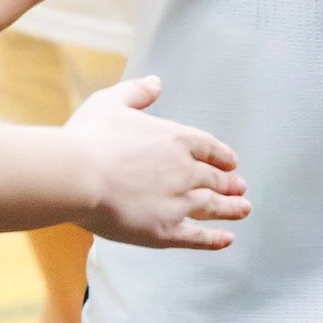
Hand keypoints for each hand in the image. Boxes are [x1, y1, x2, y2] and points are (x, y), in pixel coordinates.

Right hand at [64, 76, 248, 249]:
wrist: (78, 175)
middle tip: (240, 188)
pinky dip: (215, 239)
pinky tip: (226, 240)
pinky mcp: (165, 230)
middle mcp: (185, 170)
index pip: (209, 147)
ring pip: (212, 206)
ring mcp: (178, 203)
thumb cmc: (90, 137)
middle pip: (215, 178)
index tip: (232, 163)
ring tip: (243, 209)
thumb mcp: (112, 102)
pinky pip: (197, 237)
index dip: (222, 156)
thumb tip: (156, 82)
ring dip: (231, 209)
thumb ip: (137, 92)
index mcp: (176, 138)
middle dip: (230, 183)